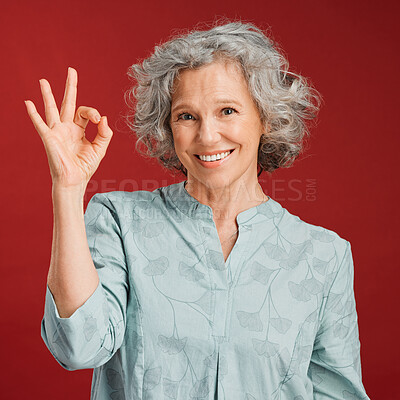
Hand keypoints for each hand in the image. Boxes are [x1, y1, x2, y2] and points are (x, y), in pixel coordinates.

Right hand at [25, 67, 112, 189]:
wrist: (74, 181)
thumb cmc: (85, 167)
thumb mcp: (100, 149)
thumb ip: (104, 134)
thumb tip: (104, 118)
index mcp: (79, 129)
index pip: (86, 113)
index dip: (93, 112)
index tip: (99, 121)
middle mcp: (67, 128)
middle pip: (68, 103)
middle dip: (70, 87)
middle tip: (71, 70)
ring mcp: (57, 132)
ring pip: (52, 109)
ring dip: (48, 95)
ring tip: (43, 80)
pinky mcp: (49, 138)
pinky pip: (40, 124)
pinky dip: (34, 114)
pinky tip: (28, 103)